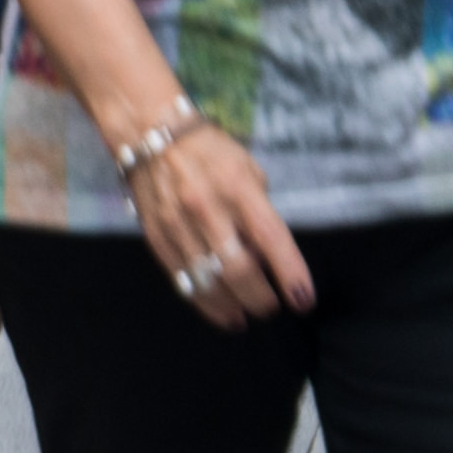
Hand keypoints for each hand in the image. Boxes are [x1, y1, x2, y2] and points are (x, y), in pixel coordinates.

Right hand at [130, 121, 316, 328]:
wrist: (149, 134)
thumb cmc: (210, 151)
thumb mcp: (247, 168)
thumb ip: (259, 211)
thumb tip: (267, 257)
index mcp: (237, 187)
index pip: (270, 237)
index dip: (290, 273)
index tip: (303, 300)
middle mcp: (207, 208)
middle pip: (239, 270)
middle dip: (261, 298)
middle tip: (271, 307)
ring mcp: (178, 226)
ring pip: (210, 283)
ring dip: (234, 307)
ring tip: (246, 317)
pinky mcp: (157, 239)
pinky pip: (184, 281)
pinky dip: (206, 303)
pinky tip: (222, 313)